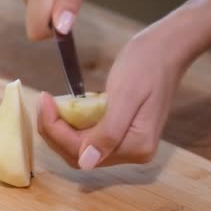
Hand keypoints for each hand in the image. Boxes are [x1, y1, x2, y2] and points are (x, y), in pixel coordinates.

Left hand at [37, 29, 188, 168]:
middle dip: (54, 131)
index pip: (81, 150)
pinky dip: (71, 125)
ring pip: (80, 148)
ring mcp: (127, 145)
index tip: (44, 100)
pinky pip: (88, 137)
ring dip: (60, 129)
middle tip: (44, 101)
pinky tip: (65, 106)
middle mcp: (133, 152)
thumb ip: (109, 132)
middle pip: (78, 154)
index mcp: (136, 146)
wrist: (166, 49)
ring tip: (51, 103)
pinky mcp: (122, 134)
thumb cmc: (147, 65)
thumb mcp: (125, 95)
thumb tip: (87, 162)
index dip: (56, 129)